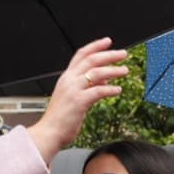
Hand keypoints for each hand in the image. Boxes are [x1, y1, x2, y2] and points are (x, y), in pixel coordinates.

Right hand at [27, 38, 128, 162]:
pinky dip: (110, 90)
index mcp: (66, 77)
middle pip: (91, 60)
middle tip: (123, 54)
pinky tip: (118, 90)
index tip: (108, 42)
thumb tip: (104, 81)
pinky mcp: (79, 101)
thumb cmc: (60, 117)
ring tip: (124, 70)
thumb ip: (87, 86)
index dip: (95, 46)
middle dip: (109, 55)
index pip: (81, 55)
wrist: (49, 132)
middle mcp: (69, 80)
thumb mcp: (73, 97)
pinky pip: (98, 91)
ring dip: (113, 70)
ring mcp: (73, 90)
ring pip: (96, 73)